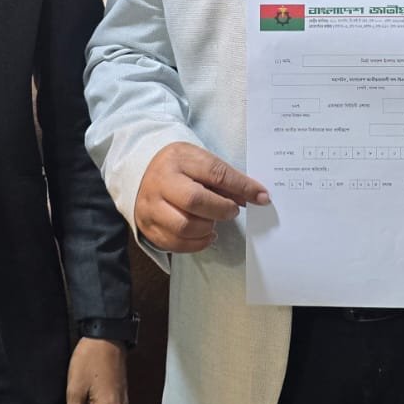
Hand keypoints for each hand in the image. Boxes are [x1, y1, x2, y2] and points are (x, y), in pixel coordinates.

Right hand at [134, 141, 269, 252]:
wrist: (141, 171)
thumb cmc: (179, 167)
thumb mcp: (201, 162)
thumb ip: (226, 179)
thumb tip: (256, 197)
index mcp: (178, 159)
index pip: (215, 173)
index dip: (242, 186)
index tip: (262, 197)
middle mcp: (160, 182)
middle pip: (195, 201)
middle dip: (221, 210)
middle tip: (231, 211)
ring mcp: (150, 206)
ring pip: (184, 226)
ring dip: (207, 228)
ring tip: (213, 222)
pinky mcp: (147, 227)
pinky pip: (175, 243)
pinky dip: (196, 244)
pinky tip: (205, 235)